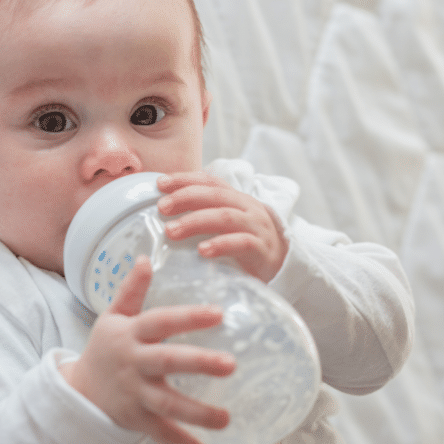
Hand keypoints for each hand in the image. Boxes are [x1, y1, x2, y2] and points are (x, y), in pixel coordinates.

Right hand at [59, 256, 235, 443]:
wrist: (79, 390)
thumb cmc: (106, 347)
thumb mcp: (113, 316)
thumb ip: (131, 290)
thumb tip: (146, 258)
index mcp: (131, 333)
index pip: (161, 321)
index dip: (188, 318)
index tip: (218, 313)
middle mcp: (134, 363)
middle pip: (168, 361)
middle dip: (199, 362)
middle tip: (231, 365)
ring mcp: (136, 393)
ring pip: (167, 404)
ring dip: (197, 413)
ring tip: (226, 418)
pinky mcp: (137, 418)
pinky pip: (162, 433)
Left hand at [157, 172, 288, 282]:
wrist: (284, 264)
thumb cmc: (245, 242)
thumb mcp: (226, 222)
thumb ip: (203, 213)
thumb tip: (165, 208)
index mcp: (236, 198)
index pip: (210, 181)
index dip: (185, 179)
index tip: (160, 183)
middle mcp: (247, 208)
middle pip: (215, 195)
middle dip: (186, 198)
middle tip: (162, 207)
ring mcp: (256, 227)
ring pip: (225, 217)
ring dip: (195, 221)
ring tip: (171, 231)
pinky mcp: (261, 250)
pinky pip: (241, 243)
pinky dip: (221, 244)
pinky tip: (202, 250)